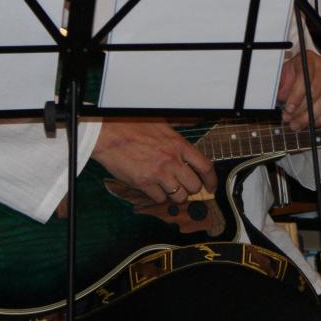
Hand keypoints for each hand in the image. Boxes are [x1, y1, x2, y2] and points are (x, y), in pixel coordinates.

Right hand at [90, 119, 216, 204]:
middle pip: (194, 186)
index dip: (212, 180)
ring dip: (176, 194)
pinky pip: (159, 199)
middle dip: (191, 189)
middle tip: (185, 186)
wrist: (109, 134)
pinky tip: (153, 187)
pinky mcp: (144, 183)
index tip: (211, 186)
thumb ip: (180, 126)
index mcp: (179, 144)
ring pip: (179, 196)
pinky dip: (158, 196)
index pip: (205, 167)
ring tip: (168, 187)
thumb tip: (195, 122)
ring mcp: (158, 173)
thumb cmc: (132, 125)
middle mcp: (172, 160)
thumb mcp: (162, 121)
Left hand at [277, 49, 320, 130]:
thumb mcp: (283, 77)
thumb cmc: (293, 75)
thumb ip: (282, 86)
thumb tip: (283, 98)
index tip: (289, 108)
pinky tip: (313, 122)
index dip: (296, 96)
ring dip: (312, 116)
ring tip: (299, 123)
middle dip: (302, 109)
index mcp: (308, 58)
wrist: (303, 74)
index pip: (304, 77)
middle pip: (316, 90)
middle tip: (292, 119)